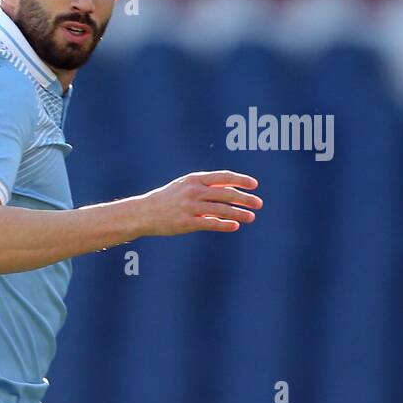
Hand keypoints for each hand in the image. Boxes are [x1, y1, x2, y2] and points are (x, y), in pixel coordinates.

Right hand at [135, 171, 260, 236]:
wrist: (144, 213)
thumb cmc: (168, 199)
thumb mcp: (185, 186)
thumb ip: (207, 186)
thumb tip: (232, 189)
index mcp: (194, 179)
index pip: (223, 177)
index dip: (240, 180)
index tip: (254, 185)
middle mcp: (193, 191)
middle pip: (226, 193)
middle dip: (245, 198)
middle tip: (259, 203)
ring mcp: (190, 207)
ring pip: (221, 209)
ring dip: (239, 213)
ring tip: (251, 217)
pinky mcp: (186, 223)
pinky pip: (210, 223)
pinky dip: (224, 224)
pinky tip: (235, 226)